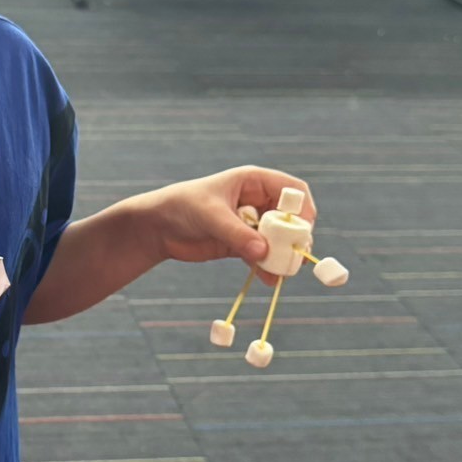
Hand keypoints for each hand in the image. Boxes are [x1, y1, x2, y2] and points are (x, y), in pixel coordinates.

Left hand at [152, 165, 314, 281]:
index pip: (292, 190)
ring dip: (283, 255)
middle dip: (295, 237)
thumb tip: (264, 252)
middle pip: (290, 218)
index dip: (303, 208)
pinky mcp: (242, 244)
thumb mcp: (210, 217)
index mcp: (254, 182)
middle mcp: (257, 201)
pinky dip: (267, 267)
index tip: (304, 229)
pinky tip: (269, 279)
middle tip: (296, 255)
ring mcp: (251, 224)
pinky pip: (262, 256)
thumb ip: (237, 234)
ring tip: (283, 272)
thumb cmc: (182, 207)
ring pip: (278, 240)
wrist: (157, 227)